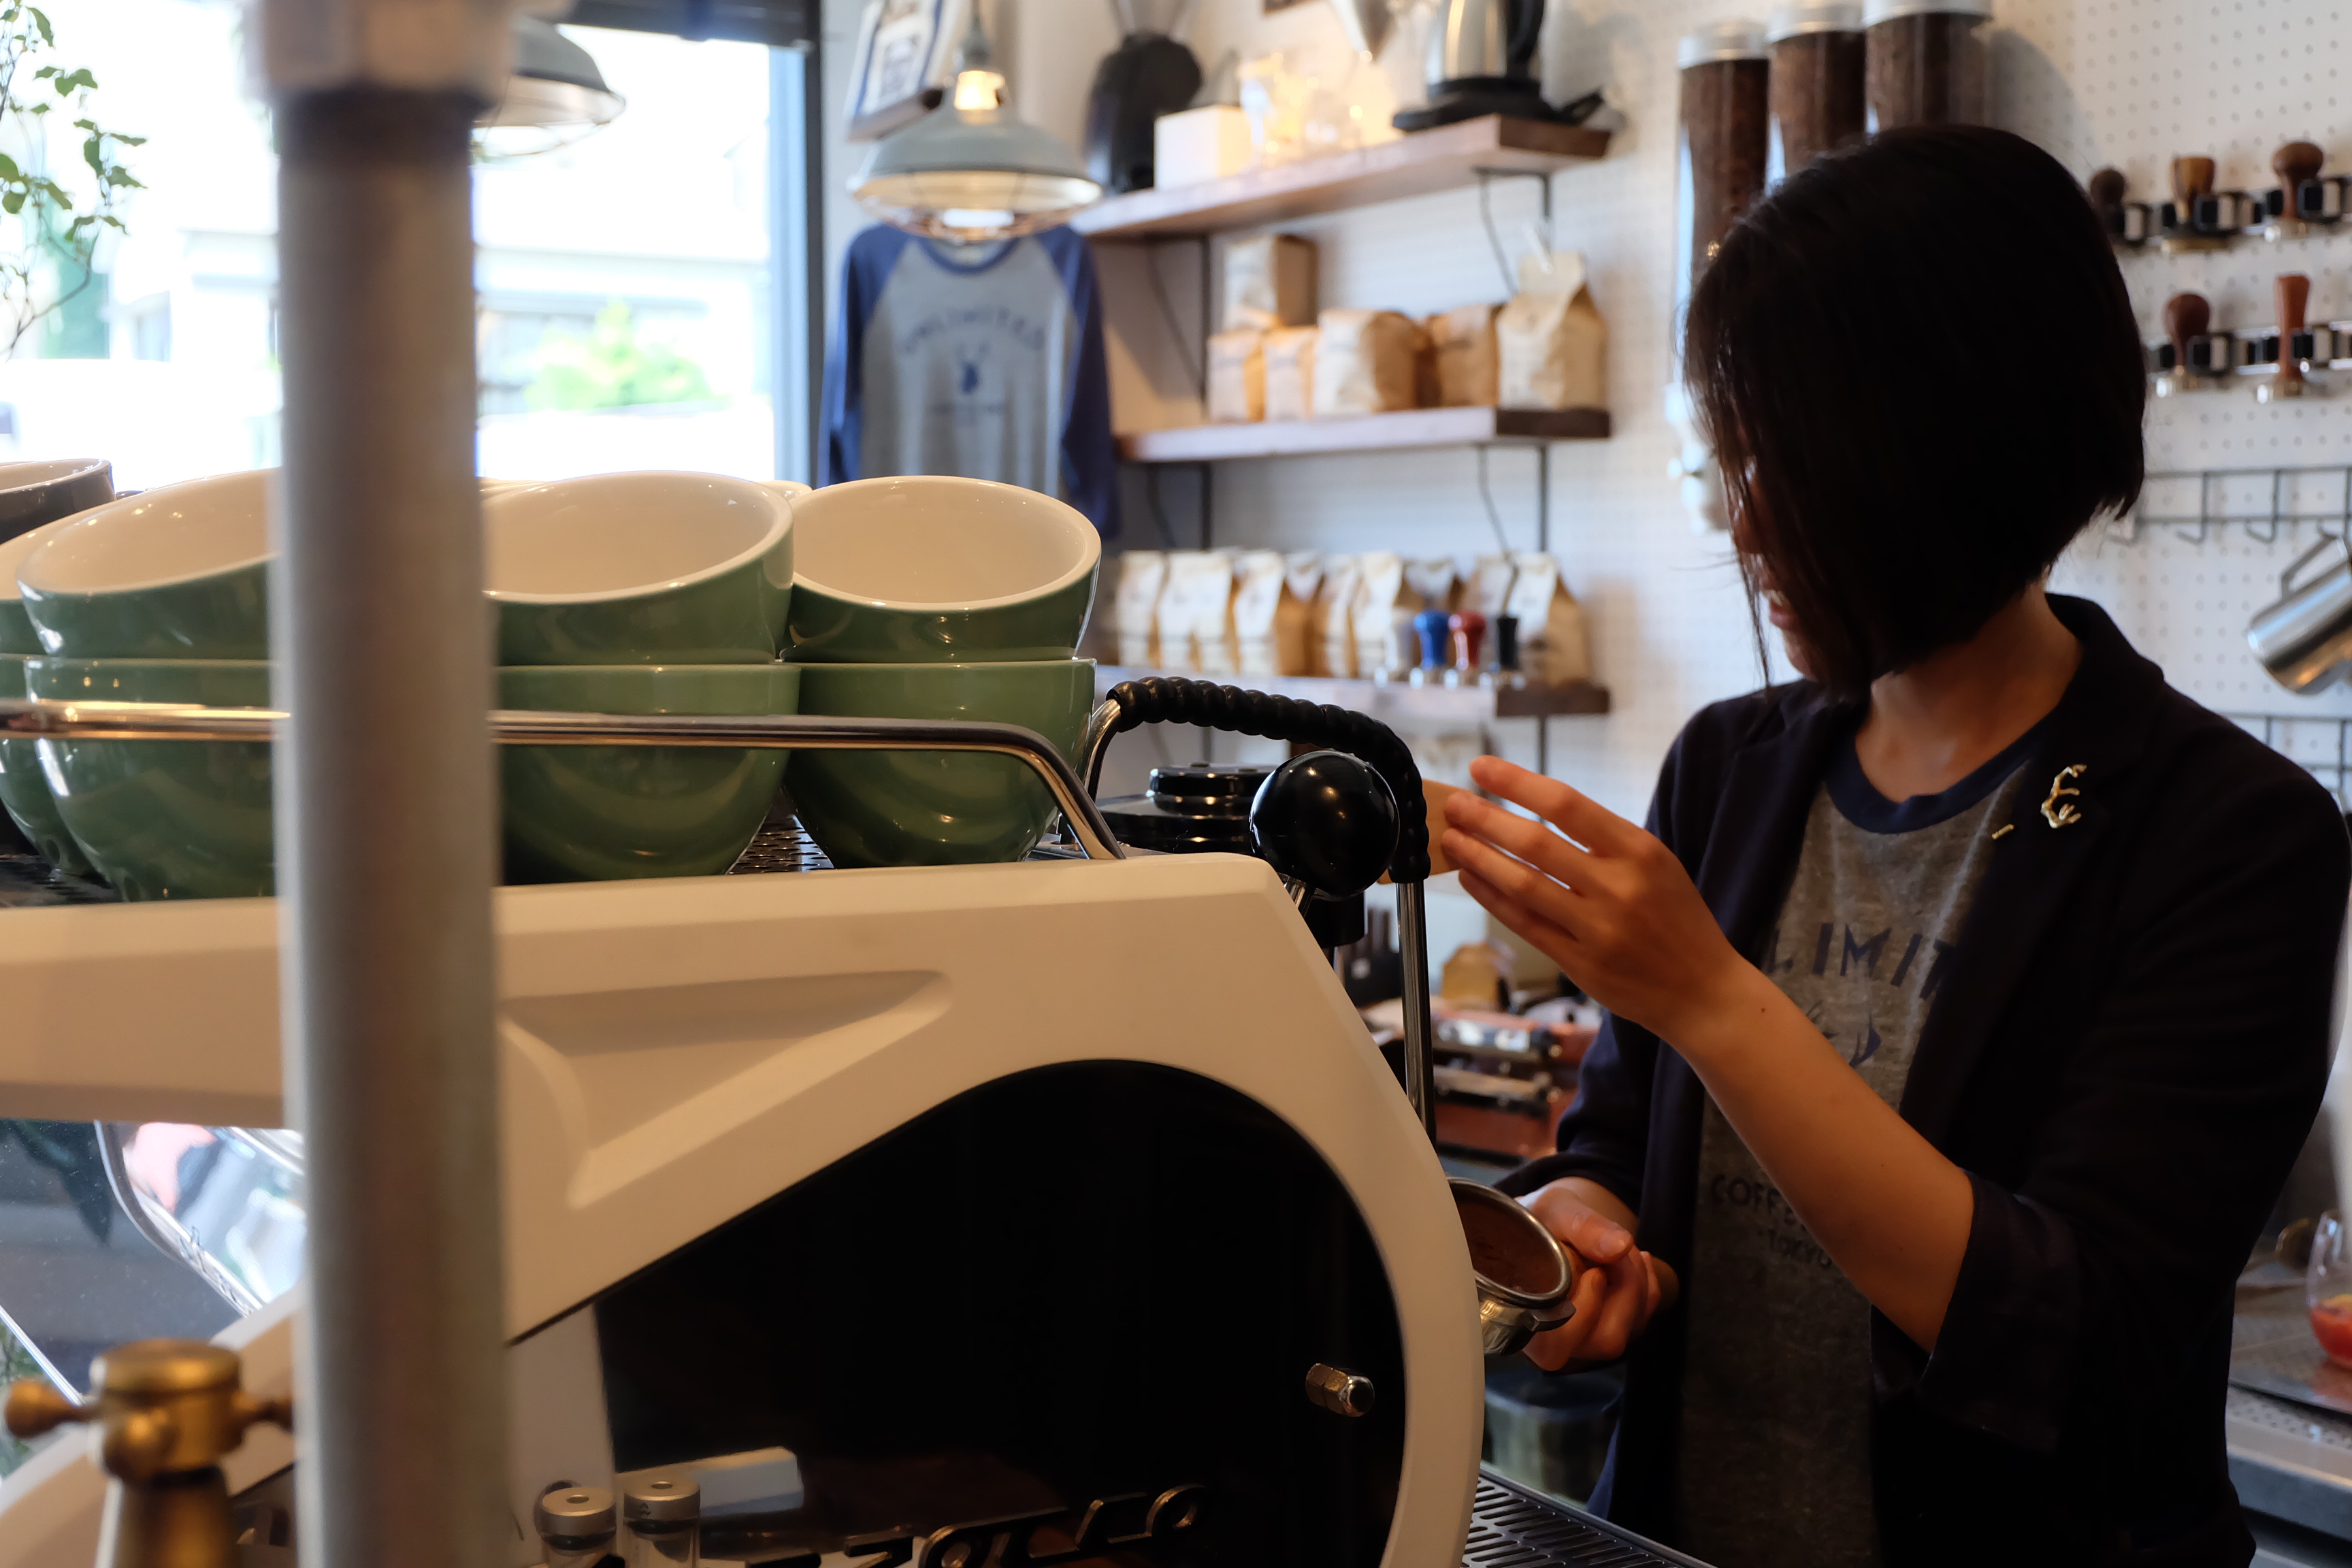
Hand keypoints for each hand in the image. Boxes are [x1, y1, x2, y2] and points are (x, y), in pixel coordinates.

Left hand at [1440, 756, 1750, 1047]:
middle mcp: (1617, 887)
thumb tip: (1534, 810)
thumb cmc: (1676, 919)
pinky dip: (1491, 898)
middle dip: (1485, 819)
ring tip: (1451, 839)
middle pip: (1535, 843)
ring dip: (1479, 858)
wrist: (1702, 990)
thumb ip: (1603, 840)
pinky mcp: (1578, 963)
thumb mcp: (1657, 864)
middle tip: (1453, 803)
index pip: (1567, 804)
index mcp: (1639, 851)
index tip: (1481, 768)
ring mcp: (1596, 928)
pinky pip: (1524, 924)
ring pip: (1522, 884)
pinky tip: (1470, 878)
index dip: (1517, 783)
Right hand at [1520, 1179, 1677, 1369]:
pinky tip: (1629, 1254)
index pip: (1555, 1348)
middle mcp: (1555, 1338)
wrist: (1546, 1223)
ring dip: (1635, 1279)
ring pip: (1630, 1329)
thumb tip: (1621, 1246)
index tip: (1593, 1272)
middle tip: (1613, 1247)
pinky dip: (1646, 1280)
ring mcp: (1587, 1337)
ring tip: (1614, 1244)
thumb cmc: (1538, 1219)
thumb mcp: (1552, 1210)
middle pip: (1606, 1340)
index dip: (1582, 1315)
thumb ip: (1580, 1226)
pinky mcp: (1611, 1327)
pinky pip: (1644, 1314)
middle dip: (1624, 1288)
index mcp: (1524, 1318)